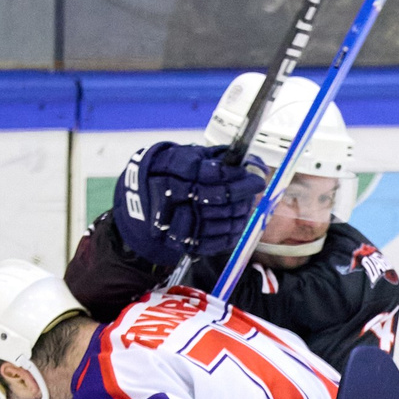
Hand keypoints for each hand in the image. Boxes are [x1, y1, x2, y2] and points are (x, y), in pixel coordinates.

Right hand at [112, 142, 262, 265]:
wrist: (143, 198)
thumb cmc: (173, 172)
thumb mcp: (189, 156)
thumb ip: (218, 157)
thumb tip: (252, 161)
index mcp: (175, 169)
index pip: (215, 174)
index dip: (237, 175)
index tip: (252, 174)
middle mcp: (173, 194)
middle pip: (219, 197)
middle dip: (242, 193)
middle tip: (255, 188)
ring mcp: (175, 220)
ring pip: (219, 220)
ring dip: (240, 214)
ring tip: (246, 205)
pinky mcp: (180, 242)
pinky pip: (213, 242)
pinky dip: (231, 234)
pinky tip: (237, 224)